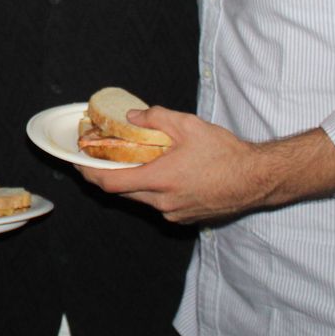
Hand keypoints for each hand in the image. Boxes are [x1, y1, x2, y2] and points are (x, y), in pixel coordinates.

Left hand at [77, 106, 265, 224]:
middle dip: (109, 174)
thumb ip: (155, 119)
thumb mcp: (188, 125)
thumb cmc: (226, 154)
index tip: (78, 161)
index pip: (109, 182)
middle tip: (102, 156)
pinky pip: (160, 204)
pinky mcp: (186, 217)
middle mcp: (162, 202)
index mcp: (159, 179)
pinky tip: (164, 172)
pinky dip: (153, 189)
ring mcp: (174, 213)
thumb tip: (131, 118)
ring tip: (136, 160)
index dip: (88, 173)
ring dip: (133, 181)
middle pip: (123, 191)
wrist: (257, 179)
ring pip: (141, 198)